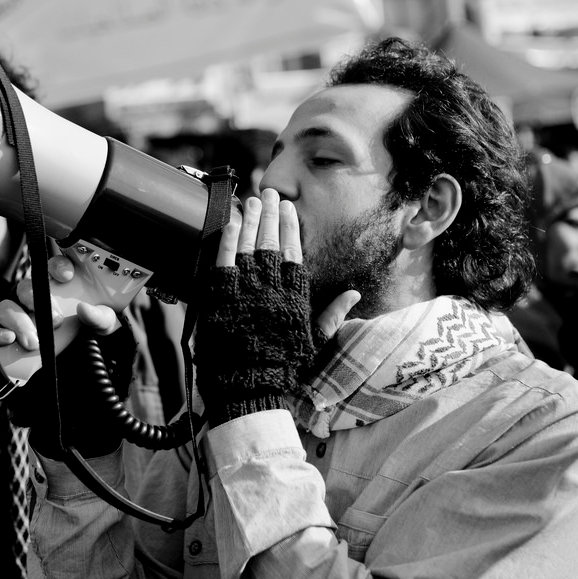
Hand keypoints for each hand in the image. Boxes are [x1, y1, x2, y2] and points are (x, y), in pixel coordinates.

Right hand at [0, 255, 120, 351]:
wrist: (67, 372)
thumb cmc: (80, 340)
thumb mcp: (100, 328)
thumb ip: (100, 317)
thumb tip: (85, 308)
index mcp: (53, 290)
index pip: (50, 269)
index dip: (56, 267)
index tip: (66, 276)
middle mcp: (28, 301)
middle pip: (24, 287)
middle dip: (37, 300)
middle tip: (56, 321)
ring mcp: (10, 320)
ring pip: (4, 308)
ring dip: (18, 322)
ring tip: (34, 342)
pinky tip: (8, 339)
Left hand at [194, 188, 357, 425]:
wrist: (249, 386)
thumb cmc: (282, 366)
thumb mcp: (314, 341)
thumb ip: (333, 315)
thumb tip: (355, 295)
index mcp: (295, 297)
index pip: (295, 252)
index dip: (291, 227)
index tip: (289, 208)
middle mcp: (272, 288)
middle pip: (272, 242)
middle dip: (271, 214)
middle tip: (270, 192)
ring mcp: (246, 290)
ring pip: (250, 245)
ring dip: (252, 219)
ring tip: (253, 199)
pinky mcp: (222, 296)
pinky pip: (224, 260)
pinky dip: (228, 238)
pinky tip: (232, 220)